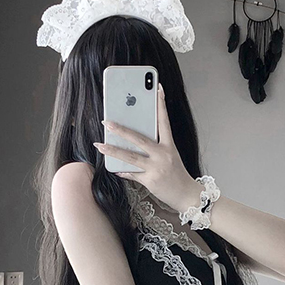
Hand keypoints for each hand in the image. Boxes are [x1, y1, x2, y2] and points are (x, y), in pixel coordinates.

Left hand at [93, 83, 200, 212]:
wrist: (186, 195)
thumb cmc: (177, 175)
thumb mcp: (170, 157)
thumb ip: (155, 149)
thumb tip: (135, 143)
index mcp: (170, 146)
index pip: (164, 122)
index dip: (161, 105)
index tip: (157, 89)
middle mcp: (163, 155)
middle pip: (139, 139)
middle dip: (121, 130)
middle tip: (107, 122)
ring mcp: (156, 168)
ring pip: (130, 157)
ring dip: (112, 150)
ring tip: (99, 145)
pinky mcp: (150, 181)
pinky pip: (131, 174)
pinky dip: (122, 170)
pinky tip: (113, 167)